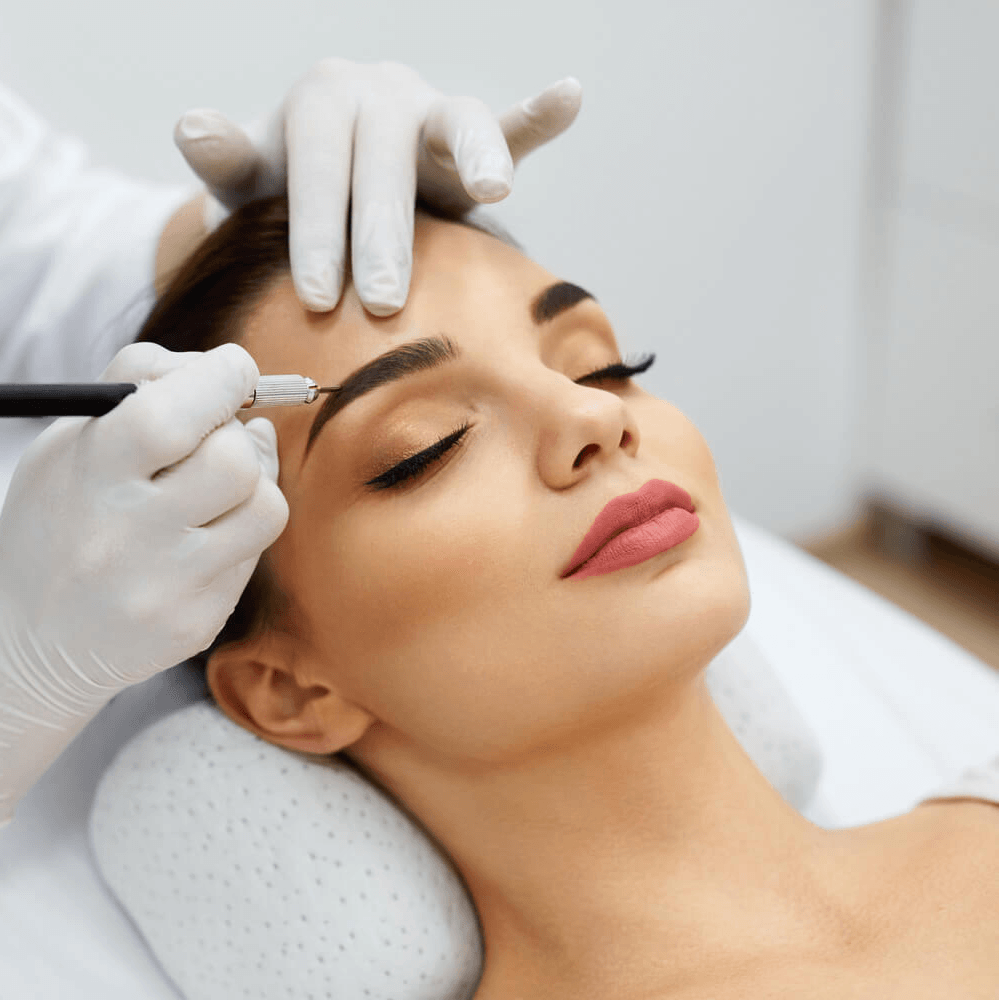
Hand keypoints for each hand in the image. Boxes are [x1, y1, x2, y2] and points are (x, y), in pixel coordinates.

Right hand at [0, 343, 287, 823]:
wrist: (31, 639)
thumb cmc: (61, 521)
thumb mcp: (69, 445)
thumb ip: (139, 391)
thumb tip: (237, 384)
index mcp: (86, 477)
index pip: (169, 416)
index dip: (220, 379)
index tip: (235, 368)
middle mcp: (126, 536)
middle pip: (232, 460)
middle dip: (234, 432)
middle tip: (215, 433)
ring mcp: (166, 586)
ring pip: (265, 506)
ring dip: (252, 482)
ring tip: (214, 486)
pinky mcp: (197, 622)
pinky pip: (255, 553)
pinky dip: (241, 528)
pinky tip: (206, 531)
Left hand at [172, 59, 581, 315]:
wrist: (335, 185)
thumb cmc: (291, 192)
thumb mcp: (253, 183)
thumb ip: (228, 160)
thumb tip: (191, 127)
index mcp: (323, 100)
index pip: (319, 166)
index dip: (315, 230)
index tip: (316, 298)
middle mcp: (380, 94)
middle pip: (384, 160)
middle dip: (381, 233)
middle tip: (379, 302)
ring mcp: (431, 112)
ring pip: (453, 126)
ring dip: (471, 156)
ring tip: (489, 187)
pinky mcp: (472, 140)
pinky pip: (508, 124)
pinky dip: (537, 118)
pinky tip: (568, 96)